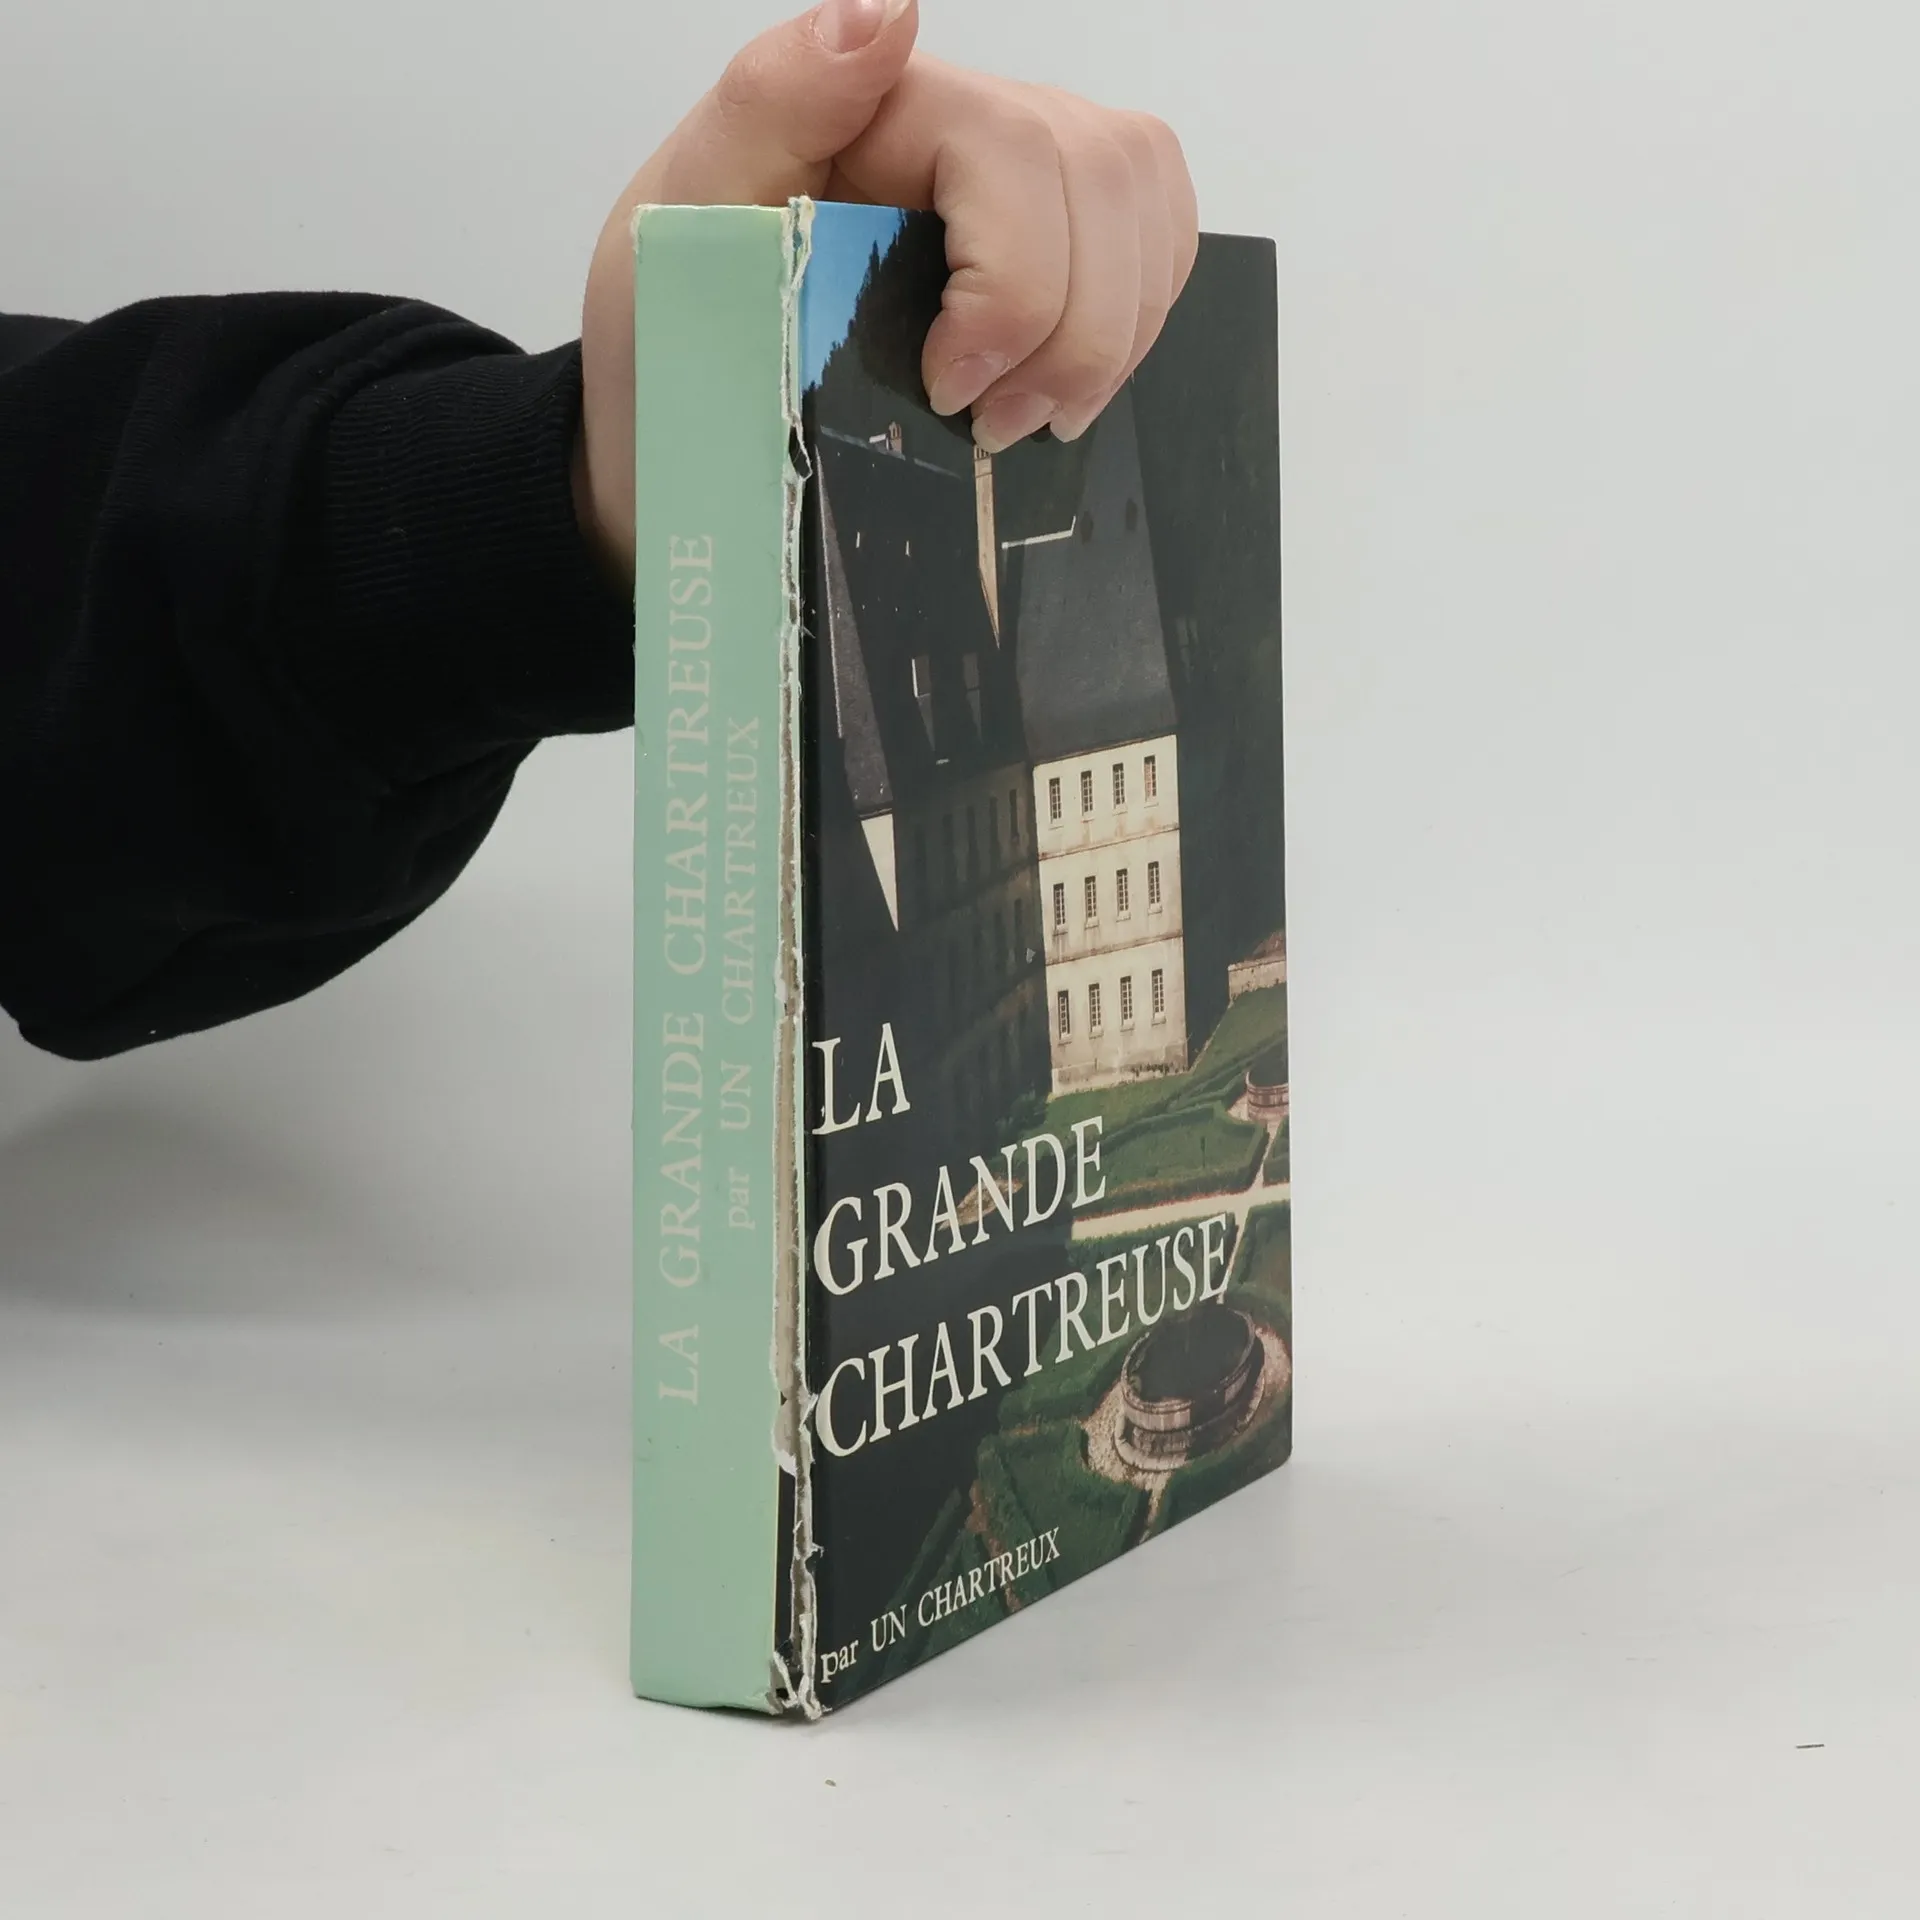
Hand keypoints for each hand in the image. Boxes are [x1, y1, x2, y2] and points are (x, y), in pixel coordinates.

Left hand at [577, 0, 1197, 576]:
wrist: (696, 397)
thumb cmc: (684, 314)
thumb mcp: (684, 210)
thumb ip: (774, 98)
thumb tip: (885, 12)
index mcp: (887, 99)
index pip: (1017, 154)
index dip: (1011, 287)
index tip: (947, 389)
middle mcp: (975, 120)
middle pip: (1105, 181)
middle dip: (1072, 332)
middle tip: (992, 429)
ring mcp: (1032, 171)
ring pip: (1147, 212)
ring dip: (1111, 339)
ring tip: (1031, 421)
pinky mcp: (1066, 231)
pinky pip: (1157, 244)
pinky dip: (1136, 323)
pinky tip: (1067, 382)